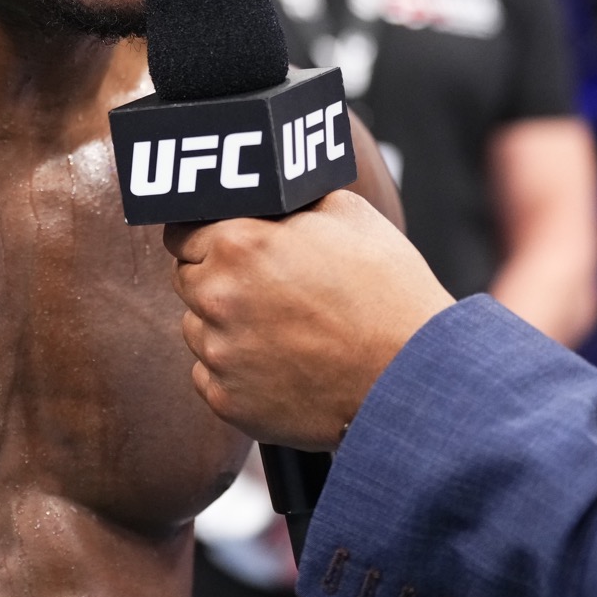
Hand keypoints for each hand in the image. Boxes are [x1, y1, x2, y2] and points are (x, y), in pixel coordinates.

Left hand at [165, 190, 454, 450]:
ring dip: (225, 328)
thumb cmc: (387, 292)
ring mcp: (219, 353)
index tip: (231, 250)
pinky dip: (236, 373)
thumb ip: (287, 202)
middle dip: (218, 282)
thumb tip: (261, 196)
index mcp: (237, 243)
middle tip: (268, 293)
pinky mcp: (228, 400)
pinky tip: (281, 367)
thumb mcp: (345, 213)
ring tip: (283, 333)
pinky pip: (211, 377)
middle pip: (187, 281)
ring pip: (198, 330)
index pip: (181, 232)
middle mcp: (217, 296)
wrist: (414, 377)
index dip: (208, 239)